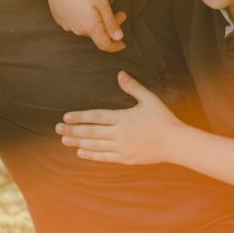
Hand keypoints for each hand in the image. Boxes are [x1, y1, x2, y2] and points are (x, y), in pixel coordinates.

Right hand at [50, 0, 126, 51]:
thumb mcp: (102, 2)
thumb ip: (110, 22)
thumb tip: (118, 37)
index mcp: (90, 27)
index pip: (105, 44)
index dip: (115, 46)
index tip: (122, 44)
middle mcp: (77, 30)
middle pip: (96, 34)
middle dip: (109, 26)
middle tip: (121, 14)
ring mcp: (66, 25)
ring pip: (85, 28)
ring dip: (96, 21)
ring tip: (102, 7)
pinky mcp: (60, 18)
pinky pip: (75, 22)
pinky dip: (83, 17)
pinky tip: (84, 5)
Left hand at [57, 71, 179, 164]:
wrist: (175, 142)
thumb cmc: (163, 118)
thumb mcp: (149, 99)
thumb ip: (133, 87)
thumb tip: (120, 73)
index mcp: (123, 118)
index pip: (97, 117)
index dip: (80, 117)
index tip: (66, 117)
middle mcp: (120, 133)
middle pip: (91, 132)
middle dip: (73, 130)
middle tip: (57, 129)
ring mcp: (122, 147)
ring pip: (95, 145)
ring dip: (78, 142)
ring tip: (64, 140)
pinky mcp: (126, 159)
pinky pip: (105, 157)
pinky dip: (92, 155)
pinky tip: (80, 152)